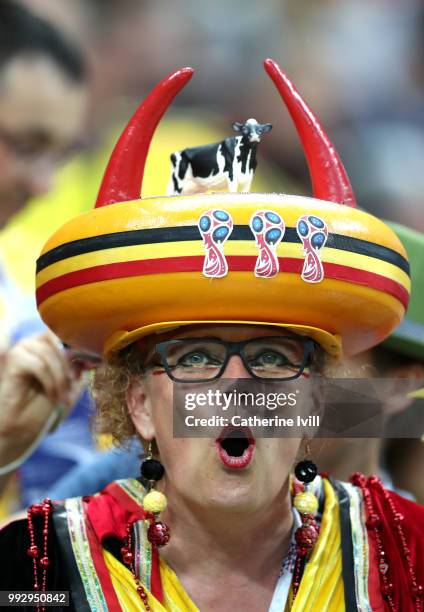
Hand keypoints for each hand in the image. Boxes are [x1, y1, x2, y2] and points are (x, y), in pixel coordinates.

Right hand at [0, 330, 83, 469]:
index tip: (94, 363)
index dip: (83, 345)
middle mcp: (36, 339)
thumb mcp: (72, 380)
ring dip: (61, 378)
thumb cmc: (49, 402)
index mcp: (51, 341)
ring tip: (64, 396)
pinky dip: (50, 383)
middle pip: (60, 338)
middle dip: (72, 360)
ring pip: (51, 354)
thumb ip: (82, 364)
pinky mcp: (14, 360)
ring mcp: (23, 348)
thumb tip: (96, 352)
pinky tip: (53, 397)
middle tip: (76, 380)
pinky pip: (39, 366)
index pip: (70, 329)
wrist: (24, 425)